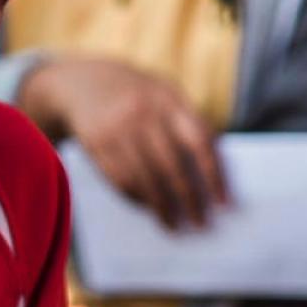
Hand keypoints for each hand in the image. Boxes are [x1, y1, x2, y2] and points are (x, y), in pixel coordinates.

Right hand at [20, 54, 227, 227]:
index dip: (214, 175)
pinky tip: (146, 207)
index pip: (200, 141)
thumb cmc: (137, 95)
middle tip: (200, 223)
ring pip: (143, 177)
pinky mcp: (94, 143)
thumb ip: (186, 124)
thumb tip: (211, 174)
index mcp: (169, 100)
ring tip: (173, 224)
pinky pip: (119, 178)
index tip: (224, 203)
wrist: (82, 82)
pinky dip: (134, 197)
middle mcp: (142, 113)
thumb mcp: (163, 96)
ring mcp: (116, 128)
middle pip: (171, 165)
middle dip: (188, 198)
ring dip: (160, 205)